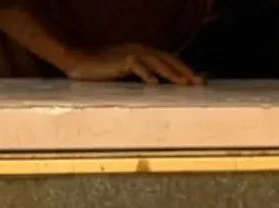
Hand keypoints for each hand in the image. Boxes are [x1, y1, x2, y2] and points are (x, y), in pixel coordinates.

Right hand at [57, 42, 202, 82]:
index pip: (170, 60)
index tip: (201, 80)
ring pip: (157, 62)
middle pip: (169, 59)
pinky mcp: (121, 60)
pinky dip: (147, 74)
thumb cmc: (102, 69)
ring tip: (185, 84)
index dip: (185, 69)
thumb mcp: (128, 73)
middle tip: (200, 83)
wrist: (78, 60)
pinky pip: (137, 67)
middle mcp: (140, 50)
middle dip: (186, 71)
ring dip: (172, 73)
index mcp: (144, 52)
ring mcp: (131, 53)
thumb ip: (144, 75)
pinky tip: (155, 84)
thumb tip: (161, 86)